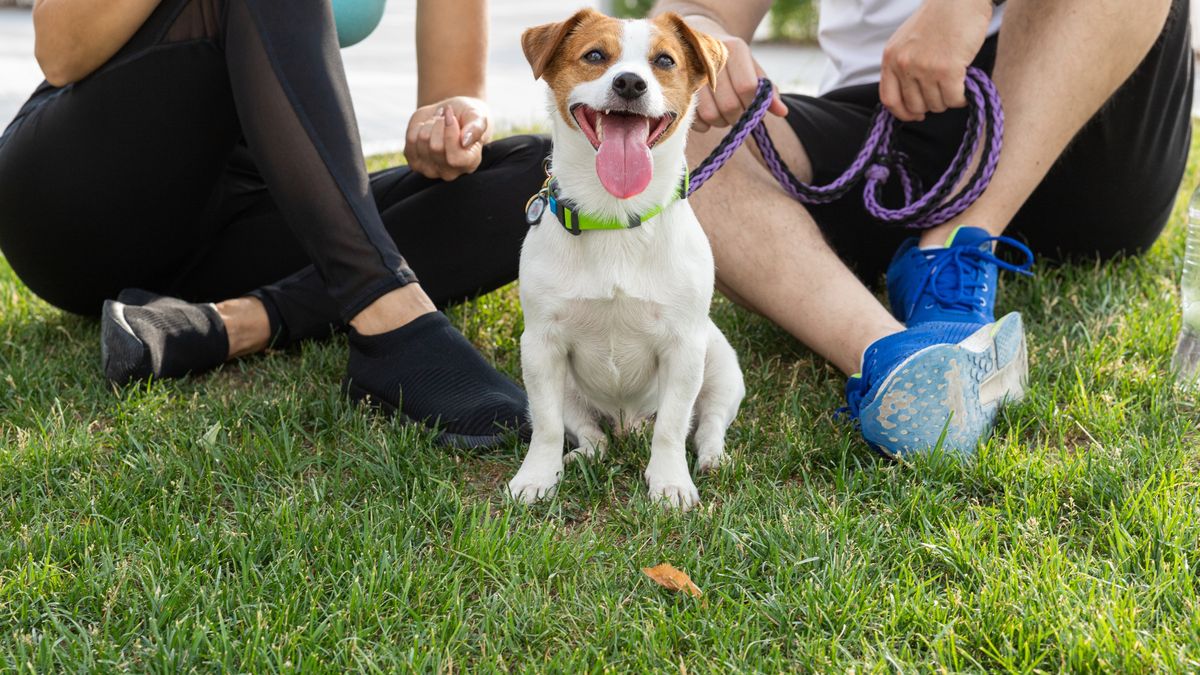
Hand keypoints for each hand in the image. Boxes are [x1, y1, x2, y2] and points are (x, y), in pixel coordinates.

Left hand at [403, 96, 491, 179]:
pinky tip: (428, 127)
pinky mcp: (415, 163)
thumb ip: (476, 128)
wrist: (450, 116)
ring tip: (439, 122)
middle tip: (446, 118)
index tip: (451, 116)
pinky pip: (411, 139)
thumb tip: (464, 141)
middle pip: (436, 147)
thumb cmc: (467, 117)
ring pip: (423, 140)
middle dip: (440, 124)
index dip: (450, 133)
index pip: (454, 158)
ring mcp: (430, 170)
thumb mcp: (477, 116)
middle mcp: (450, 172)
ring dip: (430, 123)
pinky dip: (418, 126)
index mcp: (470, 163)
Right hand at [682, 15, 786, 132]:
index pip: (747, 88)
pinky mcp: (676, 89)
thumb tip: (783, 112)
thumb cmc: (730, 60)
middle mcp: (711, 59)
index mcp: (734, 50)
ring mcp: (690, 73)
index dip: (752, 104)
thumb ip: (767, 90)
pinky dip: (705, 125)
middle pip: (730, 105)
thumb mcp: (751, 68)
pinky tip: (709, 113)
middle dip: (738, 116)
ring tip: (724, 113)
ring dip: (721, 122)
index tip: (752, 106)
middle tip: (738, 113)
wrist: (696, 41)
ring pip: (711, 115)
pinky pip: (695, 120)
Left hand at [880, 0, 992, 121]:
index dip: (903, 113)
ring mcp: (924, 68)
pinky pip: (954, 99)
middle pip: (915, 105)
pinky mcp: (947, 70)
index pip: (889, 99)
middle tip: (943, 93)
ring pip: (936, 104)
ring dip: (948, 100)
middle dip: (931, 105)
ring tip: (955, 85)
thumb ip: (903, 65)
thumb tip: (910, 97)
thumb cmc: (938, 19)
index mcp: (891, 58)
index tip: (915, 115)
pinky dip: (961, 99)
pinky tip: (966, 89)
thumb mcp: (908, 41)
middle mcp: (904, 65)